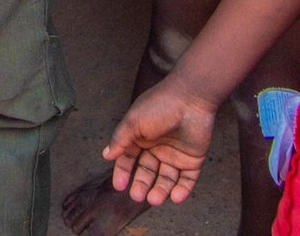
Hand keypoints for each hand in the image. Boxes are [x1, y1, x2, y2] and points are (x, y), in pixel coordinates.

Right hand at [102, 80, 216, 206]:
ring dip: (160, 191)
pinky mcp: (192, 160)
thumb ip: (120, 139)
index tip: (119, 186)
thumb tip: (106, 155)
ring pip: (166, 179)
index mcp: (141, 136)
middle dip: (141, 184)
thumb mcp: (134, 121)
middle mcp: (156, 147)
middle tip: (137, 196)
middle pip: (147, 172)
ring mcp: (175, 155)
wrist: (190, 99)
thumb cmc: (159, 106)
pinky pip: (187, 180)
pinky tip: (175, 197)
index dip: (123, 172)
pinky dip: (182, 191)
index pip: (128, 159)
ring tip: (155, 199)